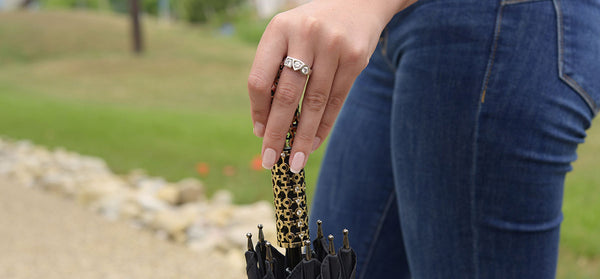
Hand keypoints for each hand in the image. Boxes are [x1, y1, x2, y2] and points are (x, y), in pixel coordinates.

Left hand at [248, 0, 414, 172]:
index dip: (258, 111)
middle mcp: (305, 35)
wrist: (359, 2)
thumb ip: (274, 71)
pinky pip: (336, 101)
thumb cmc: (312, 28)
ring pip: (314, 103)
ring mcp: (333, 47)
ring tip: (294, 162)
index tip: (259, 134)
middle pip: (286, 96)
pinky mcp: (355, 59)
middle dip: (277, 133)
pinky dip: (324, 126)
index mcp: (279, 29)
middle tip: (270, 160)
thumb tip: (264, 124)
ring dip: (302, 138)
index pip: (260, 79)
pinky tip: (313, 143)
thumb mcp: (288, 36)